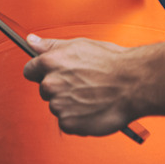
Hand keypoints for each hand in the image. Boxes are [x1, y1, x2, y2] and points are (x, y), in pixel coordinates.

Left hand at [22, 34, 137, 135]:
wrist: (134, 84)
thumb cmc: (112, 63)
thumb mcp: (79, 45)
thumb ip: (51, 45)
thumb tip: (31, 40)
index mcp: (50, 62)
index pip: (30, 70)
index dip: (42, 72)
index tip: (55, 74)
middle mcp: (51, 83)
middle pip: (44, 90)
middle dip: (59, 88)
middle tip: (83, 84)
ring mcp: (58, 105)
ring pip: (57, 106)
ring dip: (69, 104)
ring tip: (92, 96)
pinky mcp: (68, 123)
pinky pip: (66, 122)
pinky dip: (78, 119)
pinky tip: (92, 109)